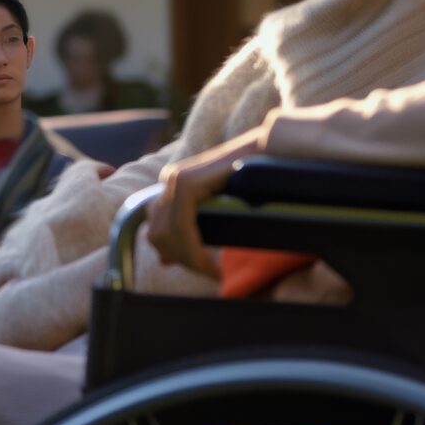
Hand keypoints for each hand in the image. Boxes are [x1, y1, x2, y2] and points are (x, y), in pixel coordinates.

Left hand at [146, 130, 263, 277]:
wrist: (268, 152)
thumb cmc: (251, 181)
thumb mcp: (214, 209)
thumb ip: (188, 229)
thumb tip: (163, 261)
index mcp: (172, 185)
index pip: (156, 229)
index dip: (176, 255)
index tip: (203, 270)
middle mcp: (170, 180)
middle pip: (158, 233)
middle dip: (182, 258)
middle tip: (209, 271)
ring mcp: (177, 179)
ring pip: (167, 234)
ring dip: (190, 258)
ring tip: (213, 270)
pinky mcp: (189, 183)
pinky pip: (182, 226)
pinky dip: (195, 250)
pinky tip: (212, 264)